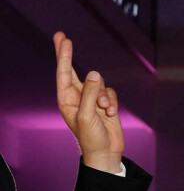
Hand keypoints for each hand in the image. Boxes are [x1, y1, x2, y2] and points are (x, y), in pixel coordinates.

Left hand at [54, 32, 124, 172]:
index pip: (64, 73)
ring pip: (99, 83)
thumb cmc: (91, 139)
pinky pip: (111, 93)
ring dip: (105, 95)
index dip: (64, 56)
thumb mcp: (87, 115)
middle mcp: (78, 98)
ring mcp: (92, 101)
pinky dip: (113, 102)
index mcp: (67, 100)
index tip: (63, 40)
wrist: (106, 153)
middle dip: (69, 56)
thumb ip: (90, 93)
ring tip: (105, 110)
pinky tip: (112, 114)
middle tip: (63, 37)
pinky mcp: (106, 105)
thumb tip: (94, 74)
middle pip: (75, 71)